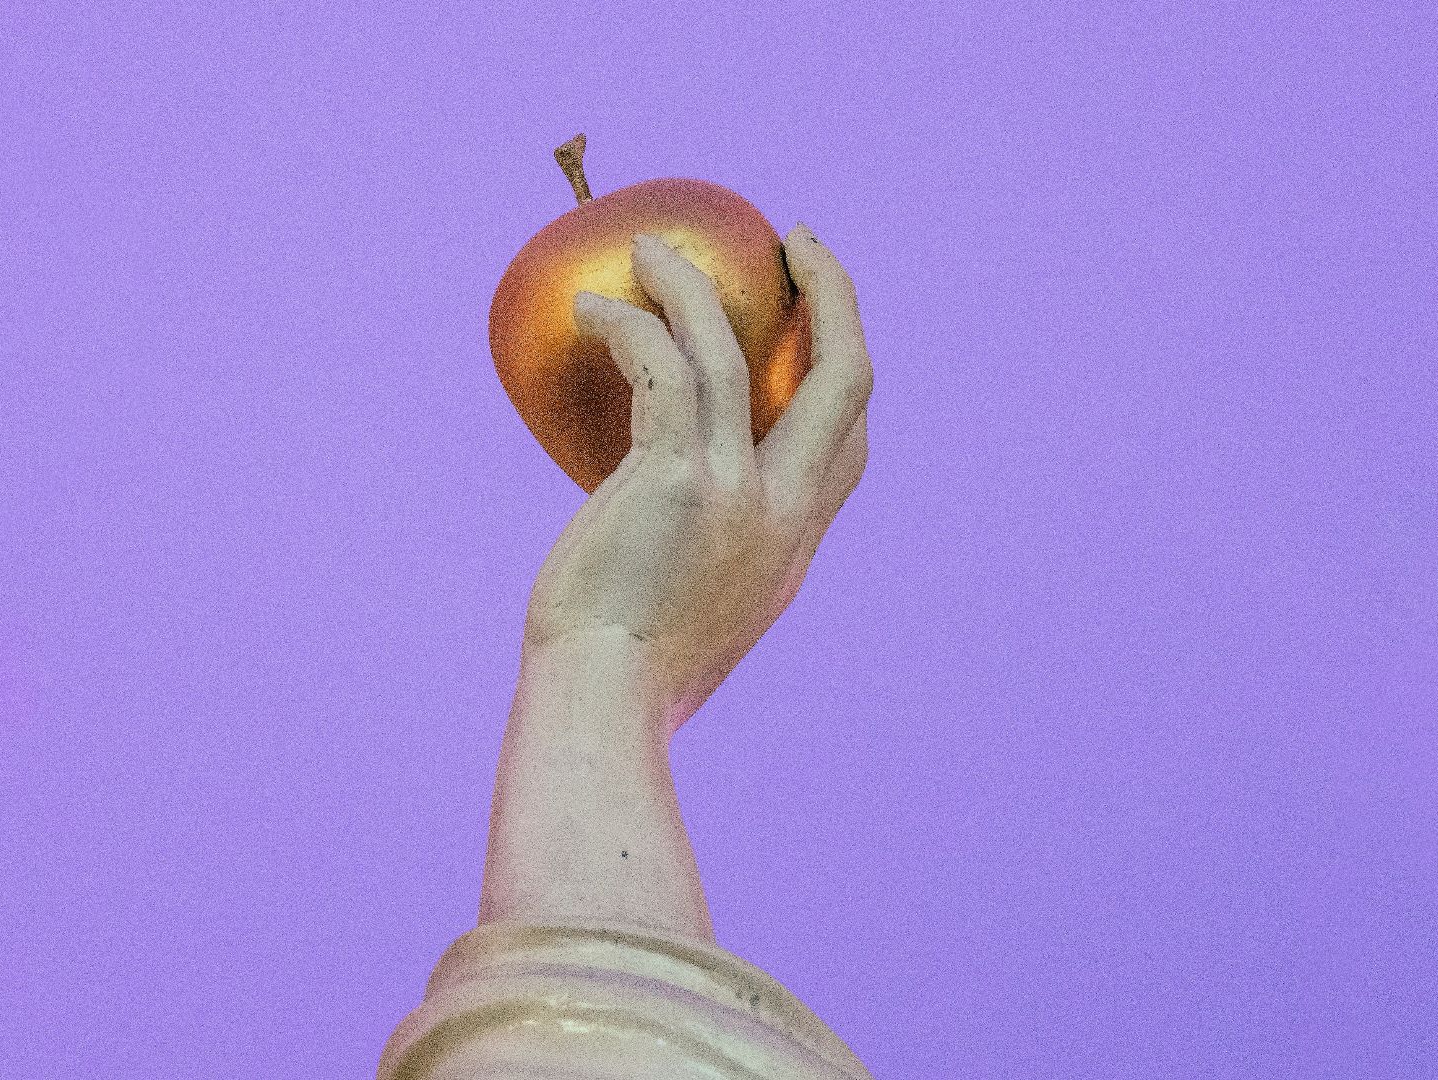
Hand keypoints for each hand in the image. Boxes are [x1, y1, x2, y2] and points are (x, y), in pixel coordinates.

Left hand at [521, 225, 873, 736]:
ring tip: (650, 247)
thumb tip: (658, 529)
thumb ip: (705, 563)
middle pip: (846, 376)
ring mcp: (737, 492)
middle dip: (835, 294)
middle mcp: (785, 512)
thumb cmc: (626, 677)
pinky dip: (627, 325)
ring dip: (693, 286)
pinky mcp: (676, 478)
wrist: (605, 709)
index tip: (819, 319)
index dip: (844, 368)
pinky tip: (587, 309)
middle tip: (798, 239)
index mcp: (795, 544)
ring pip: (734, 352)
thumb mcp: (697, 618)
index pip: (850, 442)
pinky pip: (659, 367)